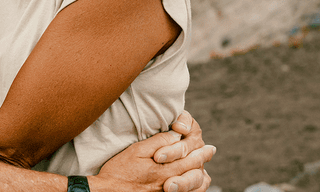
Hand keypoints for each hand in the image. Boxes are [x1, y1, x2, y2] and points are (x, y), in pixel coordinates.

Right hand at [89, 112, 215, 191]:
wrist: (108, 191)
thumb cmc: (119, 170)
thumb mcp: (136, 151)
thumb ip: (158, 142)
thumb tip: (175, 135)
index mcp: (163, 169)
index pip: (188, 159)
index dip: (200, 152)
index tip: (209, 147)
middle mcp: (167, 183)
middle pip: (192, 172)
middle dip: (203, 161)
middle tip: (211, 152)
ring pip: (191, 187)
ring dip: (200, 177)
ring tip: (206, 170)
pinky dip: (191, 190)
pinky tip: (193, 185)